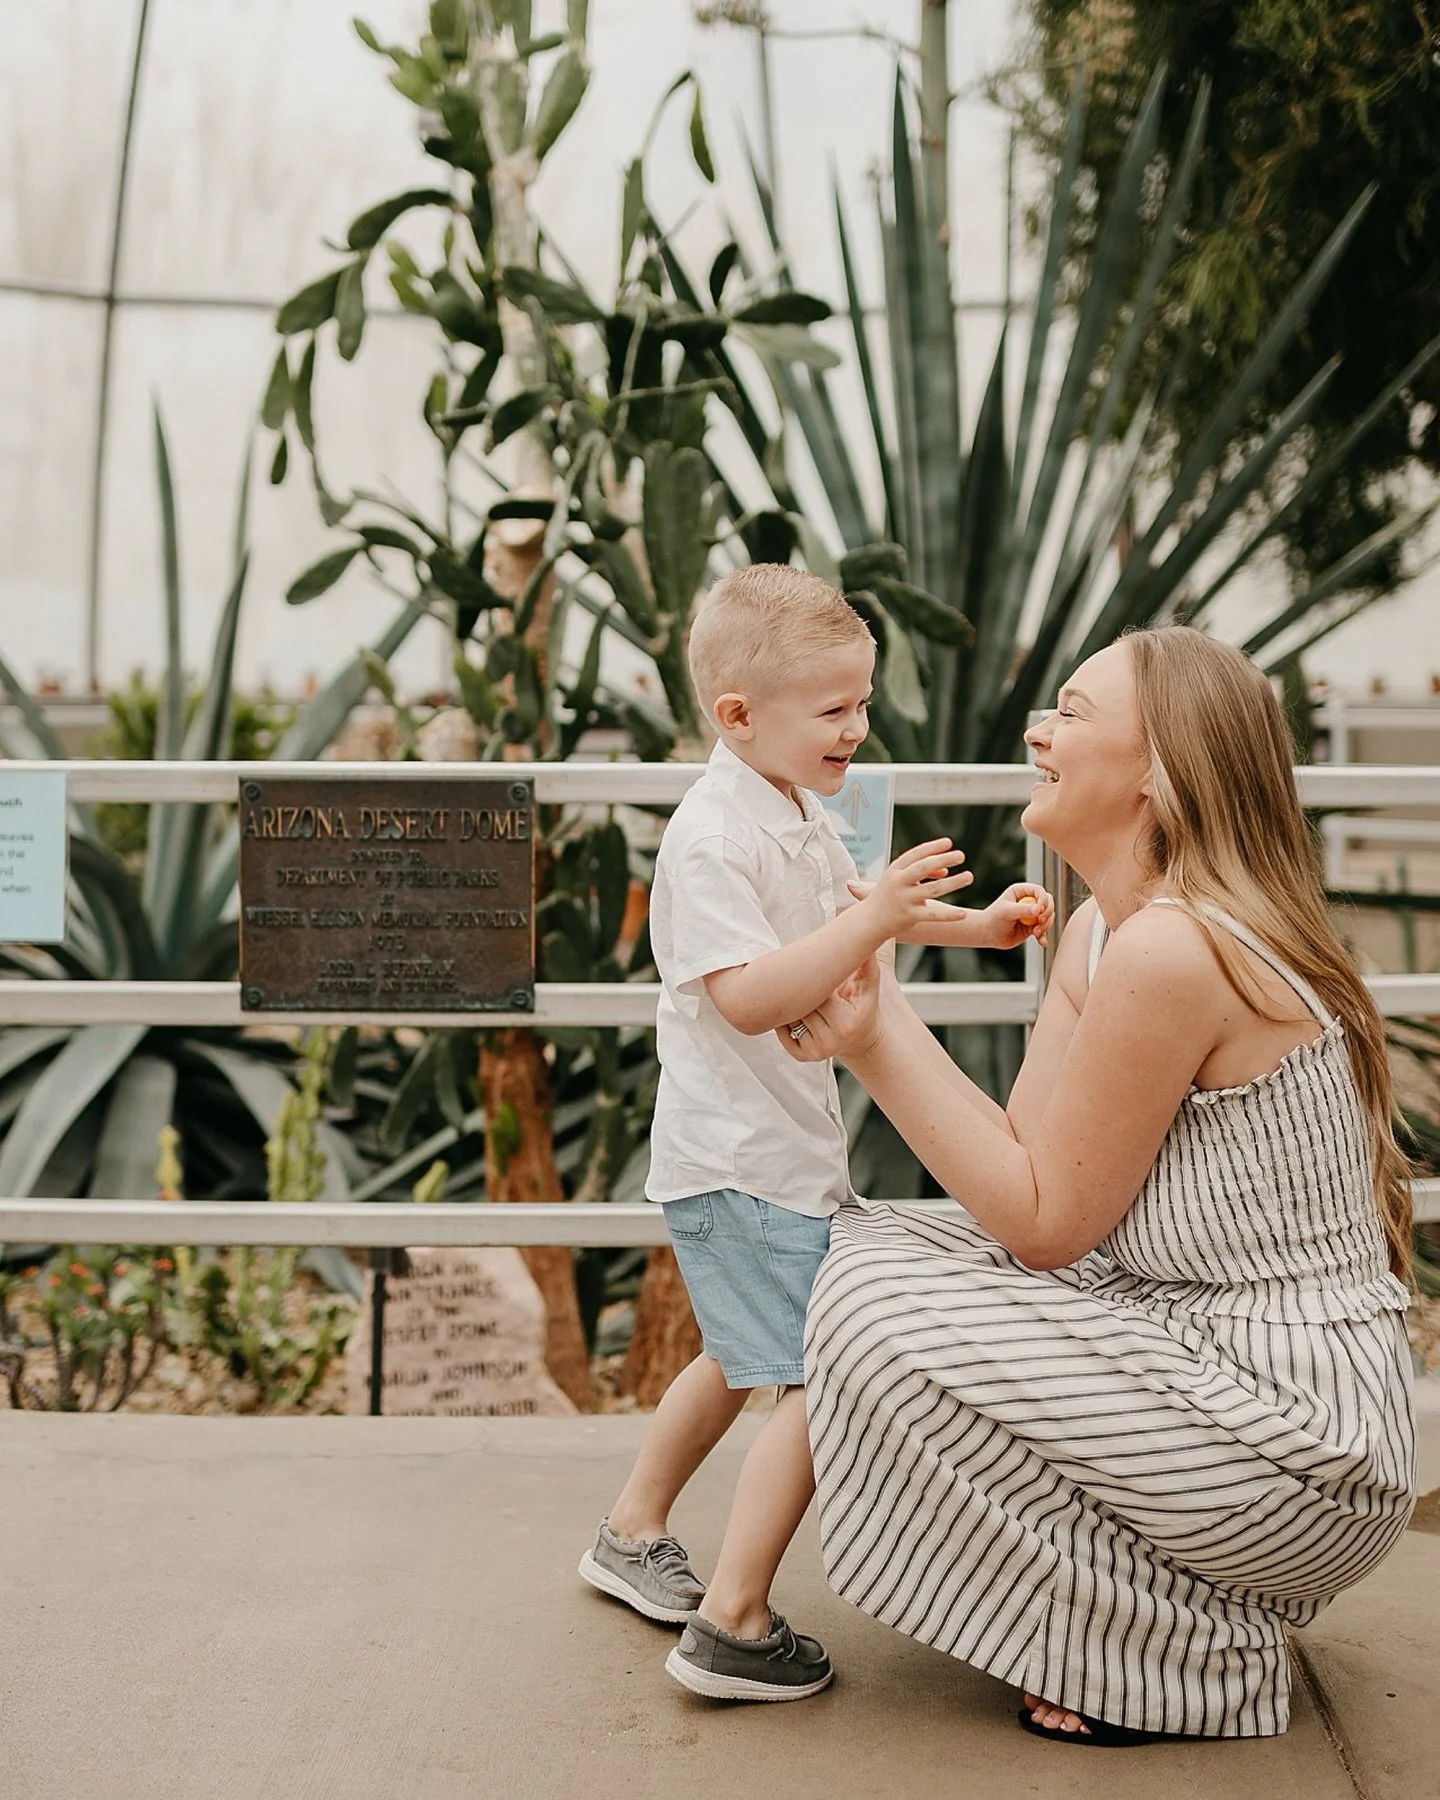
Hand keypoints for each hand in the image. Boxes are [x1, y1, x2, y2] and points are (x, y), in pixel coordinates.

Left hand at [778, 954, 884, 1063]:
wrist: (862, 1038)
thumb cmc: (863, 1006)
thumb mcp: (869, 984)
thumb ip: (866, 961)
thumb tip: (858, 936)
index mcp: (845, 1022)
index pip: (818, 993)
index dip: (814, 980)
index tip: (813, 971)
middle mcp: (831, 1040)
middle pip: (802, 1006)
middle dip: (801, 992)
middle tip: (802, 981)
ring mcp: (816, 1051)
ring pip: (790, 1017)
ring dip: (790, 1005)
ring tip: (800, 996)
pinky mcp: (803, 1057)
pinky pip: (783, 1032)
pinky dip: (784, 1021)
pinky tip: (795, 1012)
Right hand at [859, 839, 973, 936]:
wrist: (869, 921)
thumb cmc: (888, 895)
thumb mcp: (900, 879)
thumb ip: (922, 873)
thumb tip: (946, 870)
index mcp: (895, 870)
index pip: (915, 854)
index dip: (932, 847)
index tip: (949, 842)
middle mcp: (899, 882)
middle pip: (924, 867)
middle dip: (943, 859)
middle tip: (961, 855)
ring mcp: (904, 900)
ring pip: (933, 889)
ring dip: (953, 882)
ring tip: (969, 876)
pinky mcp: (910, 916)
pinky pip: (934, 915)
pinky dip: (949, 915)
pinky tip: (964, 914)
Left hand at [980, 882, 1054, 949]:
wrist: (987, 934)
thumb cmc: (993, 918)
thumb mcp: (1007, 911)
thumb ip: (1023, 909)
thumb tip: (1039, 909)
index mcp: (1021, 892)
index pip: (1040, 891)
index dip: (1043, 899)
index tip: (1040, 910)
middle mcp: (1029, 902)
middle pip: (1048, 903)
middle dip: (1047, 913)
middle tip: (1040, 922)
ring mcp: (1032, 915)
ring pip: (1048, 917)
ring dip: (1045, 926)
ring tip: (1035, 932)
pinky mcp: (1032, 928)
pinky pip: (1044, 931)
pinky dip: (1044, 937)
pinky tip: (1042, 942)